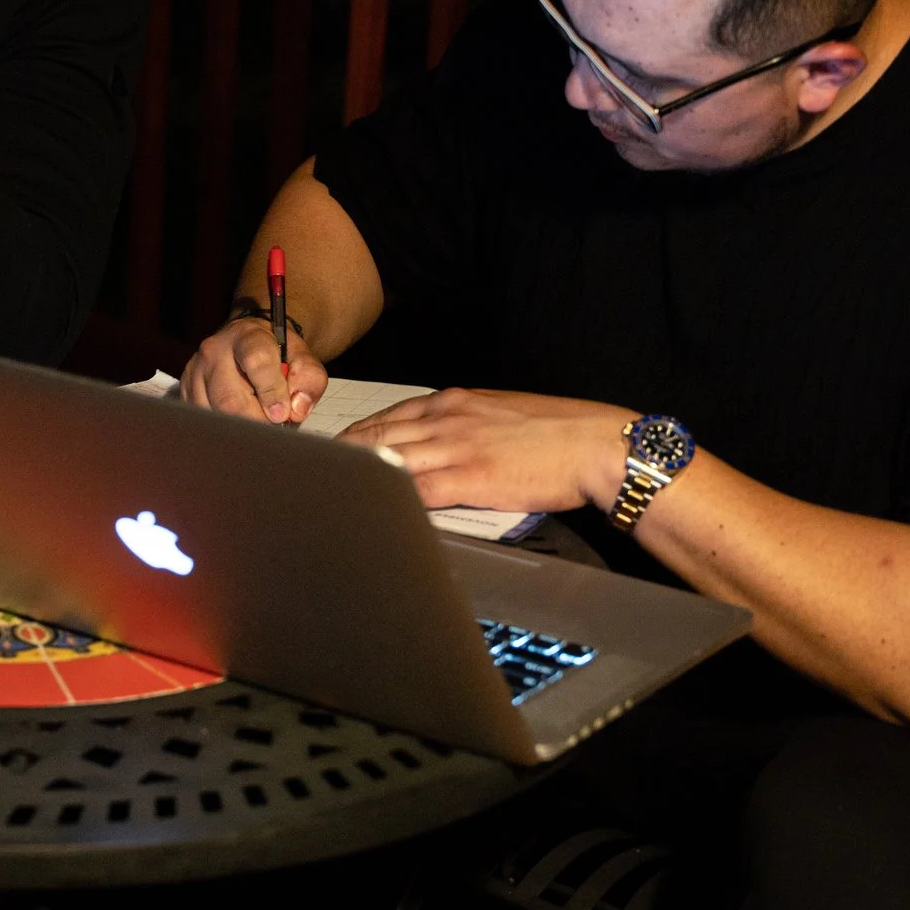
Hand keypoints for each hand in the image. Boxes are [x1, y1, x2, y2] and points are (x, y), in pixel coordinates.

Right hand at [180, 317, 329, 424]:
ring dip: (240, 426)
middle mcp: (214, 350)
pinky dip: (224, 427)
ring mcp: (195, 371)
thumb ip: (309, 381)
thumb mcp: (302, 359)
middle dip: (256, 421)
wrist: (248, 343)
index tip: (282, 415)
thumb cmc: (277, 354)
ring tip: (256, 418)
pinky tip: (238, 419)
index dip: (271, 392)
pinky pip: (204, 419)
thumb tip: (295, 411)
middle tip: (273, 427)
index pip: (257, 363)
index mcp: (247, 337)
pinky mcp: (185, 390)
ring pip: (215, 414)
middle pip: (230, 398)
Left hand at [336, 389, 634, 510]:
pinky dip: (391, 498)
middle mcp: (448, 419)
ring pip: (390, 460)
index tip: (335, 447)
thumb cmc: (557, 431)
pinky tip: (373, 507)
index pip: (390, 416)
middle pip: (379, 435)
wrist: (595, 443)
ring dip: (357, 476)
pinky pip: (420, 490)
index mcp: (455, 402)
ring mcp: (458, 448)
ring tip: (329, 490)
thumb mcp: (502, 414)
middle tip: (314, 470)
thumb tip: (443, 440)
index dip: (358, 434)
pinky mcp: (472, 478)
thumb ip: (467, 424)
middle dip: (342, 454)